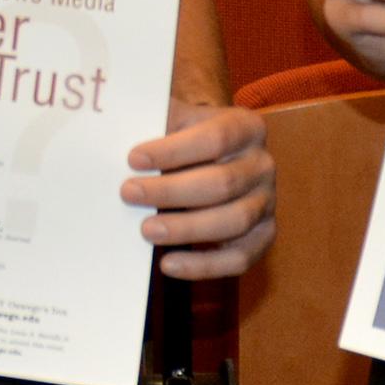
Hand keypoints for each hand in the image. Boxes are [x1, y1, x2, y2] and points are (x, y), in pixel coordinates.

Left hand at [123, 103, 276, 280]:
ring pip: (234, 221)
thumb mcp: (175, 119)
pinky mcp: (262, 236)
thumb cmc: (184, 139)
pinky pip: (239, 258)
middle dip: (172, 192)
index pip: (215, 138)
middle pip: (222, 183)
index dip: (174, 150)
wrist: (211, 161)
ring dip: (187, 229)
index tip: (133, 159)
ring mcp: (266, 202)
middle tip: (129, 194)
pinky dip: (204, 266)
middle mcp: (263, 164)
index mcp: (246, 127)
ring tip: (146, 230)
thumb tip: (117, 126)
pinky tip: (168, 263)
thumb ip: (156, 120)